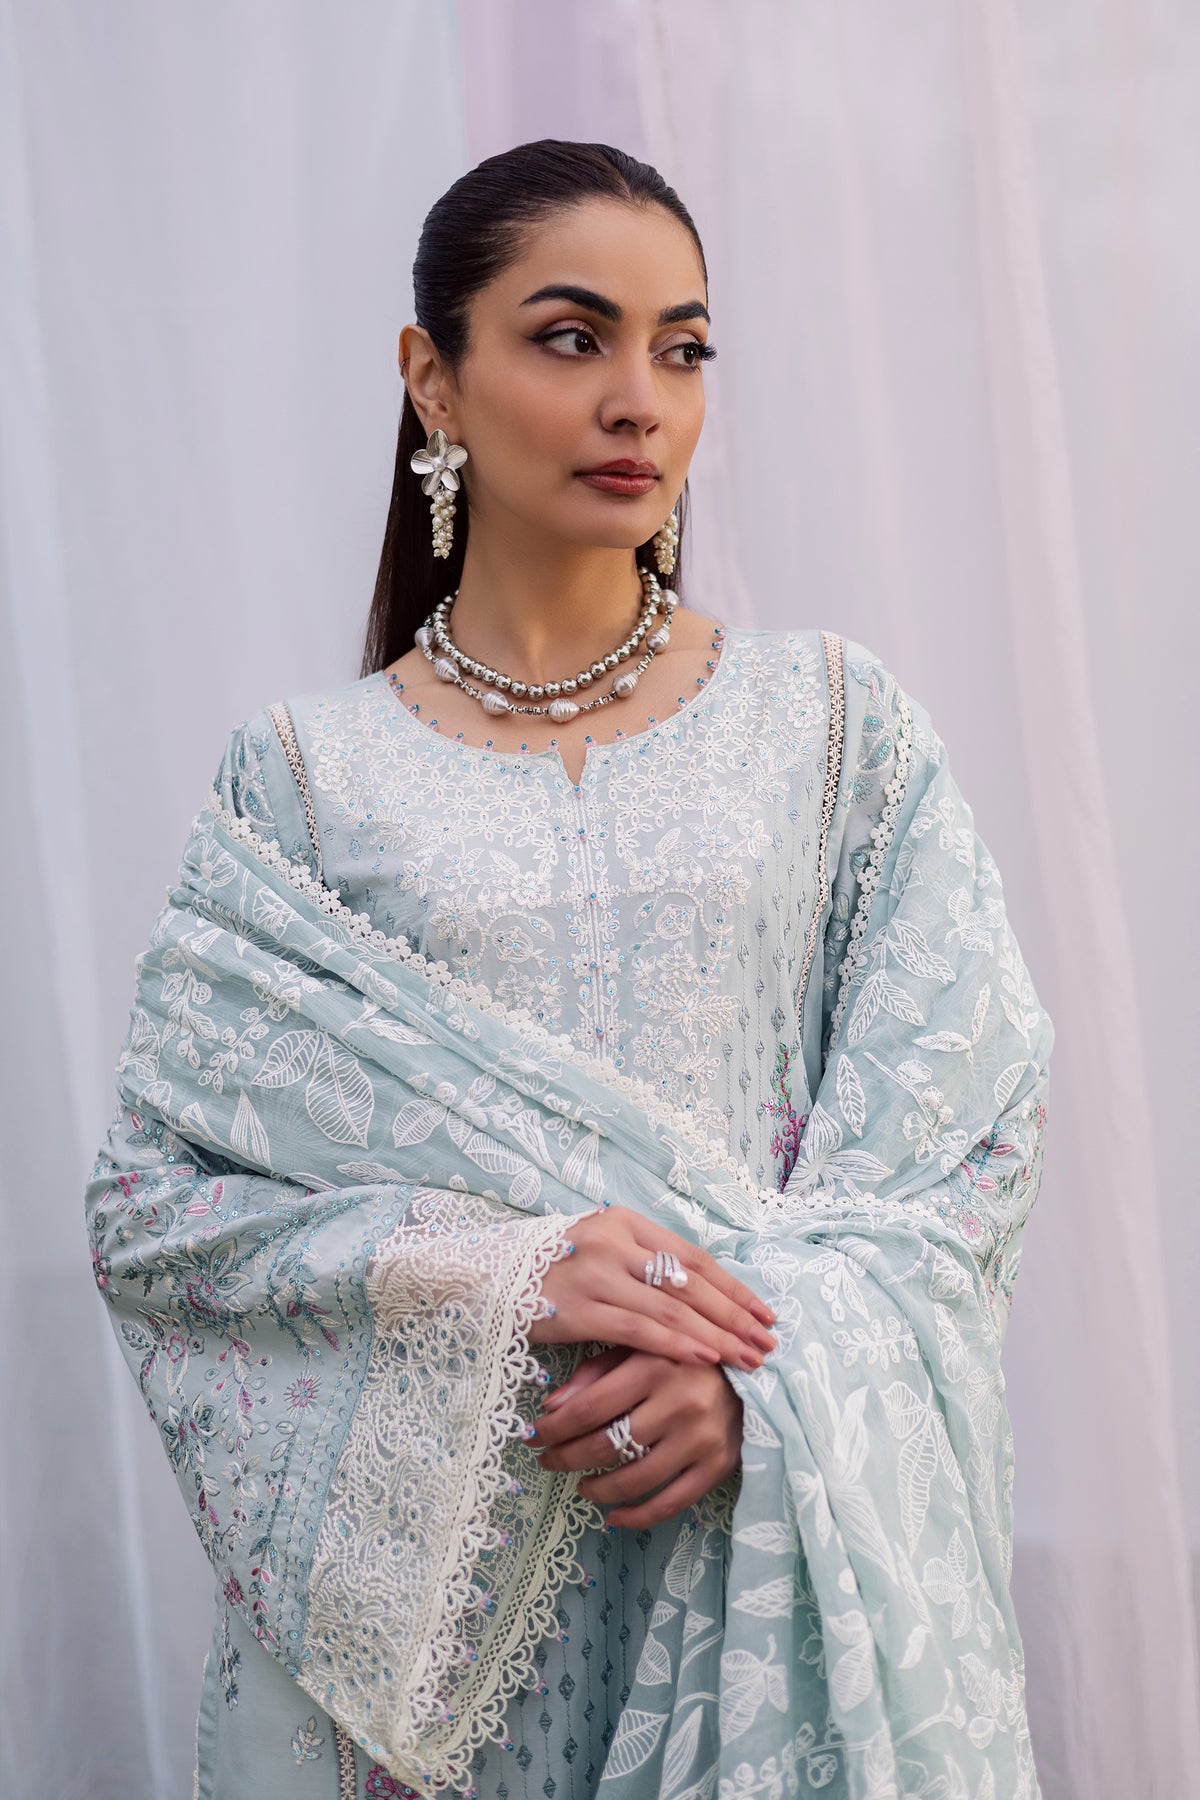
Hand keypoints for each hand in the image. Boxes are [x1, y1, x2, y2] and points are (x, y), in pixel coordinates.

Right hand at [528, 1205, 775, 1371]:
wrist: (484, 1275)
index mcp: (625, 1222)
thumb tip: (701, 1297)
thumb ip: (642, 1265)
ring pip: (671, 1306)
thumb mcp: (599, 1252)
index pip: (694, 1256)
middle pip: (690, 1281)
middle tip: (767, 1340)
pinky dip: (675, 1343)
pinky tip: (703, 1358)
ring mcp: (596, 1272)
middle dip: (734, 1314)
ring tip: (747, 1357)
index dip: (733, 1286)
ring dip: (715, 1334)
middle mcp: (614, 1240)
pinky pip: (638, 1328)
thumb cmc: (550, 1270)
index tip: (764, 1312)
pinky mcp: (578, 1307)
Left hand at [530, 1345, 743, 1528]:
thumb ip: (594, 1373)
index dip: (555, 1428)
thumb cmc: (682, 1356)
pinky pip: (670, 1503)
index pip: (589, 1407)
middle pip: (606, 1445)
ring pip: (634, 1480)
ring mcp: (701, 1438)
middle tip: (549, 1460)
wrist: (754, 1372)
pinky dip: (636, 1516)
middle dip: (567, 1458)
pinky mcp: (718, 1466)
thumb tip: (552, 1408)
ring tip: (581, 1485)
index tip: (535, 1436)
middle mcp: (680, 1402)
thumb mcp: (637, 1348)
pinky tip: (613, 1515)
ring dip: (597, 1489)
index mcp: (655, 1364)